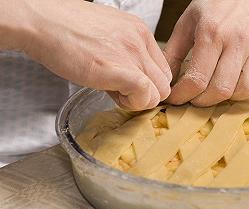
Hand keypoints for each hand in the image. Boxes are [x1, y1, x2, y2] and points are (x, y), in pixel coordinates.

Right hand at [9, 0, 171, 110]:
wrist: (41, 21)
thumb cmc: (65, 29)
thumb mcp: (106, 34)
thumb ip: (124, 54)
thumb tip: (129, 79)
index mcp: (139, 31)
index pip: (162, 69)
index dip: (147, 83)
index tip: (127, 85)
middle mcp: (141, 40)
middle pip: (164, 83)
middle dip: (145, 94)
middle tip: (120, 92)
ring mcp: (132, 54)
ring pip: (158, 93)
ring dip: (138, 100)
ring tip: (113, 91)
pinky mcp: (121, 69)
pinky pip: (145, 95)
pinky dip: (133, 103)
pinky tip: (114, 96)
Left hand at [164, 0, 248, 105]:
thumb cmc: (214, 6)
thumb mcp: (187, 22)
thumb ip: (173, 52)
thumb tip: (165, 82)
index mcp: (212, 33)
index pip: (196, 79)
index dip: (183, 96)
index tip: (176, 99)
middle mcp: (238, 40)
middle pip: (221, 88)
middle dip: (203, 101)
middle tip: (196, 99)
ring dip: (233, 98)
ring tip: (221, 92)